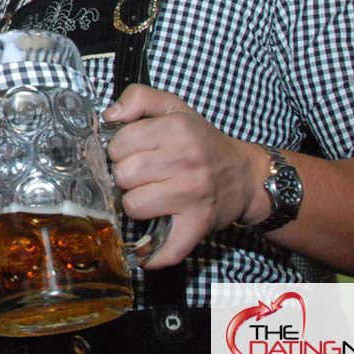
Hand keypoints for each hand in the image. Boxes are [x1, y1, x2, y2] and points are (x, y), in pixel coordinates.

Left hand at [101, 84, 264, 268]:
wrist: (244, 175)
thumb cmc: (202, 141)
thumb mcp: (174, 107)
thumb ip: (139, 98)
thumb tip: (108, 116)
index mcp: (176, 129)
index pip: (118, 144)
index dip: (119, 149)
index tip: (132, 152)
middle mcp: (185, 161)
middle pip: (122, 175)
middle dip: (125, 176)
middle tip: (142, 175)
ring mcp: (191, 196)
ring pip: (132, 206)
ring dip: (135, 204)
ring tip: (150, 195)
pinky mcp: (197, 225)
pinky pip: (165, 248)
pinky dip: (152, 255)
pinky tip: (146, 247)